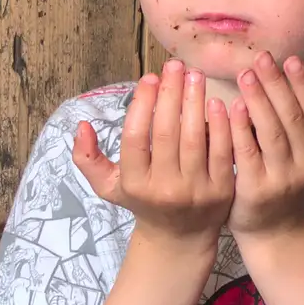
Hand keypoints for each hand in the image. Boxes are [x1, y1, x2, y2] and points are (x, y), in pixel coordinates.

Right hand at [73, 59, 233, 246]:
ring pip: (194, 138)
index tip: (149, 77)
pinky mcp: (220, 192)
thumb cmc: (142, 202)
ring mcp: (194, 192)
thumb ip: (87, 158)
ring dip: (195, 102)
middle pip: (166, 133)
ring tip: (195, 75)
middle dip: (171, 94)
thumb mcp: (108, 186)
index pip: (135, 137)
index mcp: (134, 183)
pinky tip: (217, 102)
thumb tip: (81, 126)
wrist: (179, 239)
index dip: (142, 104)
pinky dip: (220, 125)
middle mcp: (163, 189)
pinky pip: (222, 152)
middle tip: (175, 66)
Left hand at [228, 53, 303, 238]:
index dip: (303, 84)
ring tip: (245, 75)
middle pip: (293, 118)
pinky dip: (240, 128)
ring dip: (259, 101)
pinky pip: (248, 153)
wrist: (275, 231)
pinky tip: (231, 107)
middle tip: (261, 59)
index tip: (290, 59)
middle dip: (277, 85)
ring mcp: (282, 178)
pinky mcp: (256, 190)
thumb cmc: (289, 180)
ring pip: (272, 133)